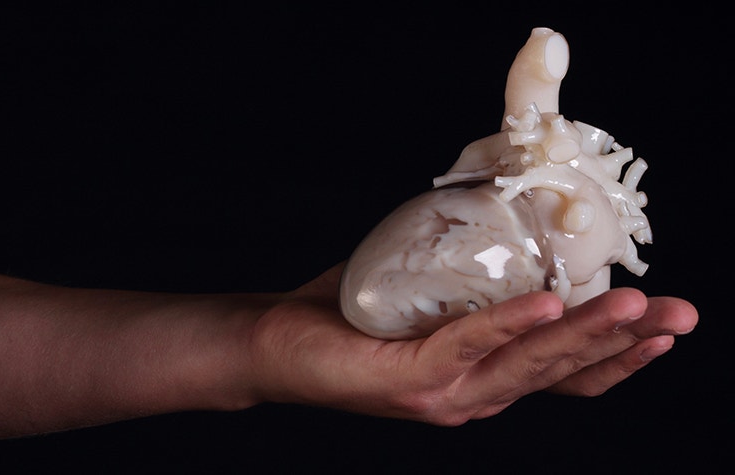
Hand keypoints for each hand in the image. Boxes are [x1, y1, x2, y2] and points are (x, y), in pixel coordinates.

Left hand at [247, 262, 697, 424]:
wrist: (279, 344)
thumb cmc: (354, 316)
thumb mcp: (428, 293)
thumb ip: (471, 273)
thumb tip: (504, 209)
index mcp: (486, 373)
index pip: (566, 372)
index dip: (620, 353)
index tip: (665, 321)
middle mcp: (477, 393)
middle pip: (564, 372)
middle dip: (626, 343)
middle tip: (679, 313)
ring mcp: (447, 394)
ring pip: (528, 365)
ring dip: (584, 335)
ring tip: (631, 307)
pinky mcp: (410, 383)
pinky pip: (468, 349)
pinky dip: (510, 326)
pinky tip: (545, 305)